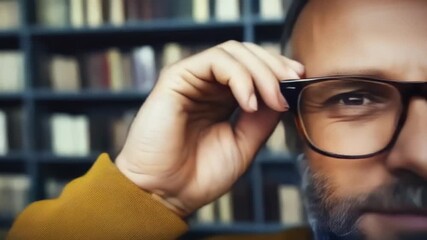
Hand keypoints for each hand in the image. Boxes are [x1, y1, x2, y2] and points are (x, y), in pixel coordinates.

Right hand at [115, 41, 303, 216]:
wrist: (166, 194)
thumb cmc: (199, 176)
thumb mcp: (244, 144)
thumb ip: (263, 118)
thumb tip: (283, 93)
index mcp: (221, 98)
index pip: (253, 67)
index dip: (278, 69)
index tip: (299, 80)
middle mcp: (207, 85)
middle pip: (246, 53)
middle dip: (274, 66)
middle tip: (291, 84)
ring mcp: (191, 80)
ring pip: (233, 51)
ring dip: (260, 72)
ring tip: (272, 100)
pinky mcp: (176, 78)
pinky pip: (214, 61)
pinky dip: (239, 77)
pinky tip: (249, 103)